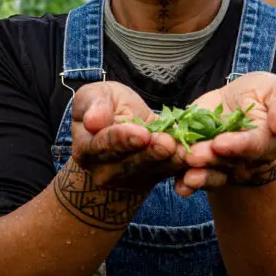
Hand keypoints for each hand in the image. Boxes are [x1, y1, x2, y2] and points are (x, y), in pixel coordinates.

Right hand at [70, 81, 187, 191]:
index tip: (141, 133)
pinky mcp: (149, 179)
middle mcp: (103, 170)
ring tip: (181, 149)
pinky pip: (165, 174)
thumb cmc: (105, 106)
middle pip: (127, 164)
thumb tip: (92, 121)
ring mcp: (127, 179)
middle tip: (166, 143)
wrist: (120, 124)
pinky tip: (189, 154)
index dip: (122, 139)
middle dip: (148, 154)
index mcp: (86, 148)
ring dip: (166, 161)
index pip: (102, 145)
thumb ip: (94, 105)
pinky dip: (178, 165)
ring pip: (149, 171)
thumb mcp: (94, 95)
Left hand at [176, 73, 275, 196]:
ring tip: (185, 177)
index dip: (237, 145)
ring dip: (197, 177)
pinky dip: (183, 181)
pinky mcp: (201, 160)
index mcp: (265, 141)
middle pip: (227, 162)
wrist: (241, 102)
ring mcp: (221, 163)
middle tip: (194, 156)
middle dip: (210, 160)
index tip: (220, 143)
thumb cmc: (265, 95)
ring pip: (209, 174)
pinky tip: (177, 185)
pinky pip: (193, 174)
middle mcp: (244, 159)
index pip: (252, 146)